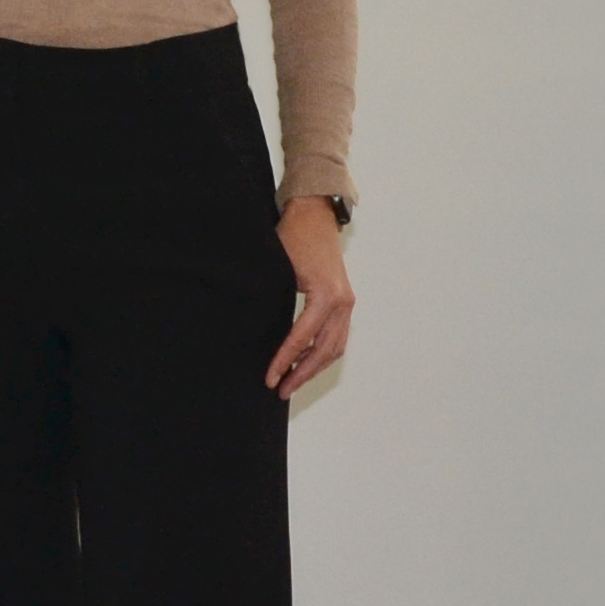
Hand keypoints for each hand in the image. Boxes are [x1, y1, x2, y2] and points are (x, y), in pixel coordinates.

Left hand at [266, 197, 354, 396]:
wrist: (315, 214)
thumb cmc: (294, 237)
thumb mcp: (279, 269)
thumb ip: (274, 301)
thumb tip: (257, 334)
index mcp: (326, 295)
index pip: (301, 338)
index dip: (284, 360)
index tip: (270, 378)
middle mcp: (342, 302)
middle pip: (323, 350)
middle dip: (301, 373)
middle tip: (281, 390)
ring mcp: (347, 303)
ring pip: (335, 348)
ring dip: (314, 368)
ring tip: (292, 383)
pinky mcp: (344, 301)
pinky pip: (338, 337)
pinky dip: (323, 354)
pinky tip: (305, 364)